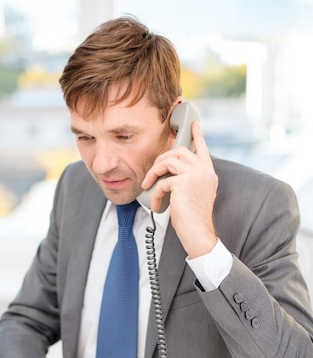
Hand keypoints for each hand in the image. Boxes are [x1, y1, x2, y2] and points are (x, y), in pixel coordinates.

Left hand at [141, 121, 217, 258]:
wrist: (198, 234)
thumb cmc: (193, 219)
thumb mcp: (193, 195)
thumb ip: (188, 180)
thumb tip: (169, 174)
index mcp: (208, 173)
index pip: (202, 149)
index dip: (197, 135)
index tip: (193, 123)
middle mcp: (205, 170)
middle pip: (179, 151)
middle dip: (161, 158)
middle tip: (152, 173)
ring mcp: (196, 175)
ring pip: (169, 161)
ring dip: (154, 173)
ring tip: (148, 186)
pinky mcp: (184, 182)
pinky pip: (163, 181)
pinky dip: (155, 193)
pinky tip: (155, 205)